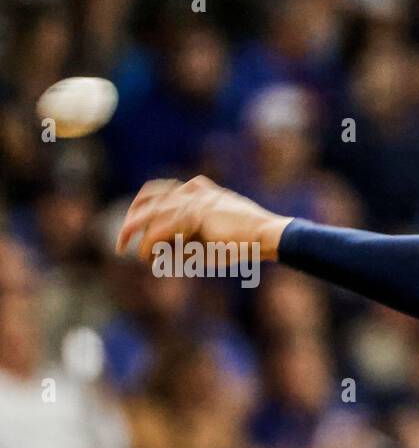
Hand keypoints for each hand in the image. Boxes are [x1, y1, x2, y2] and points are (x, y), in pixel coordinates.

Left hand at [116, 175, 292, 261]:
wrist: (268, 235)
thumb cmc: (247, 242)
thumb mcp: (212, 241)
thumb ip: (188, 243)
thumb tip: (162, 256)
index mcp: (201, 190)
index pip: (161, 192)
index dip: (143, 207)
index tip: (133, 225)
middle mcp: (195, 191)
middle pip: (150, 199)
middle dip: (132, 219)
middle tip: (120, 240)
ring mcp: (195, 200)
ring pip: (153, 214)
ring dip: (135, 232)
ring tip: (124, 248)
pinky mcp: (195, 214)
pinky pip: (163, 229)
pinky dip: (152, 244)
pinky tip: (146, 256)